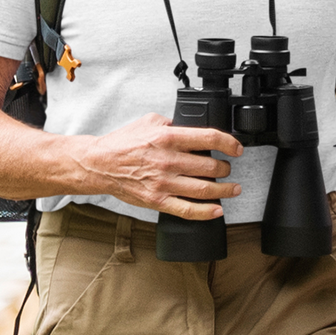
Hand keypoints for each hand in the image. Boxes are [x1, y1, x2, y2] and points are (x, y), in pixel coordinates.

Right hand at [77, 113, 243, 218]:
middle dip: (226, 168)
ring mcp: (163, 183)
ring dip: (224, 190)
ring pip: (204, 189)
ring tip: (233, 188)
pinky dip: (206, 212)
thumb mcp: (149, 121)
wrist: (99, 164)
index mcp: (168, 138)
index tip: (237, 148)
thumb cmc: (122, 143)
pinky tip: (218, 210)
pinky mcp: (157, 201)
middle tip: (228, 168)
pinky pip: (187, 210)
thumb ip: (173, 123)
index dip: (229, 143)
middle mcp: (168, 161)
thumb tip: (191, 128)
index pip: (209, 138)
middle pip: (211, 166)